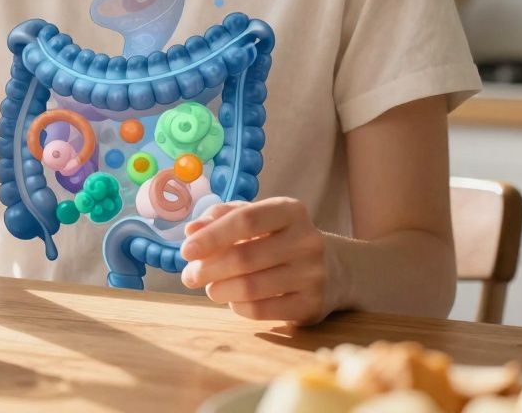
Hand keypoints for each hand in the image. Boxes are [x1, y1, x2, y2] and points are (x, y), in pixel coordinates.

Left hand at [179, 197, 335, 324]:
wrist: (335, 270)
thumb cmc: (280, 239)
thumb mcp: (256, 218)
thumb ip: (220, 218)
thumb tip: (191, 231)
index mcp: (290, 211)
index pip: (246, 219)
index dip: (211, 235)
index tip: (186, 250)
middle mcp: (307, 240)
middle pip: (244, 257)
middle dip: (208, 269)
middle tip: (189, 276)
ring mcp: (313, 274)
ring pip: (251, 287)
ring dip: (219, 290)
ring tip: (210, 288)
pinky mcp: (311, 305)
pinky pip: (262, 310)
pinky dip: (238, 307)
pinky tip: (233, 300)